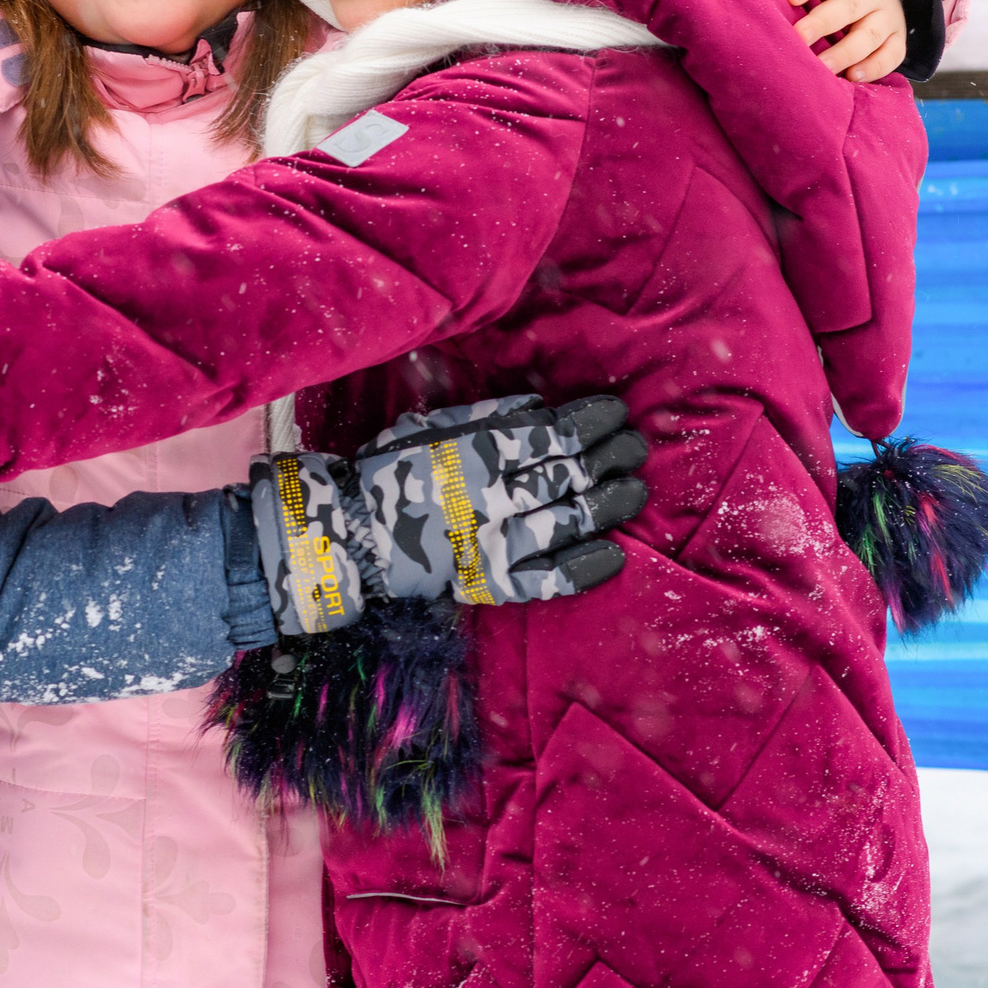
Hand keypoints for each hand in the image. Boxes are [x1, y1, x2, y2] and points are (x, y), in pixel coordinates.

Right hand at [251, 395, 650, 635]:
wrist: (352, 535)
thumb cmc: (390, 469)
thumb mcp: (432, 426)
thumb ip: (488, 415)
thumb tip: (542, 405)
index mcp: (478, 452)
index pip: (553, 434)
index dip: (593, 423)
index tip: (616, 413)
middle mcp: (493, 496)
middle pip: (570, 474)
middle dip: (612, 458)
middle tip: (635, 448)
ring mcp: (496, 543)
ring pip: (569, 521)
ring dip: (609, 505)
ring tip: (634, 490)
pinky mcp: (493, 582)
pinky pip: (549, 580)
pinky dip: (585, 569)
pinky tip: (613, 554)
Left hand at [787, 0, 908, 81]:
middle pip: (849, 5)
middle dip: (822, 23)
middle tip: (799, 37)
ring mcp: (886, 15)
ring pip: (870, 34)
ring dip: (845, 52)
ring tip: (821, 67)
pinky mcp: (897, 38)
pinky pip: (892, 54)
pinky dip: (875, 68)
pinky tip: (853, 77)